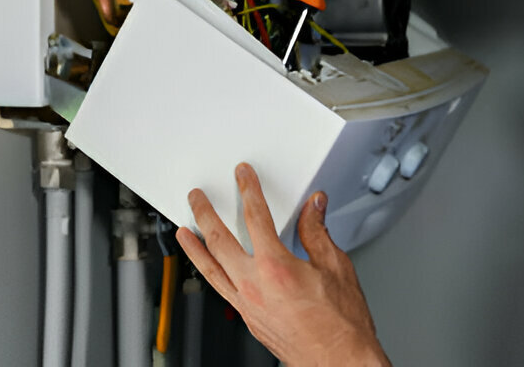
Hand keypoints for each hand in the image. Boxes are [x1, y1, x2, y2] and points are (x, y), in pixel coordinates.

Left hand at [176, 163, 389, 366]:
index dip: (248, 190)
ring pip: (210, 269)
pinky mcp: (248, 319)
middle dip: (205, 213)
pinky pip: (220, 290)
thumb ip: (317, 232)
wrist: (339, 361)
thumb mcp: (335, 267)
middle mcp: (254, 285)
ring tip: (183, 231)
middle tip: (197, 197)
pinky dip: (209, 274)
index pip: (256, 216)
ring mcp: (247, 305)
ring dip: (194, 247)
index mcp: (276, 266)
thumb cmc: (340, 324)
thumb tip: (313, 209)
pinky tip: (208, 268)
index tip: (242, 176)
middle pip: (219, 240)